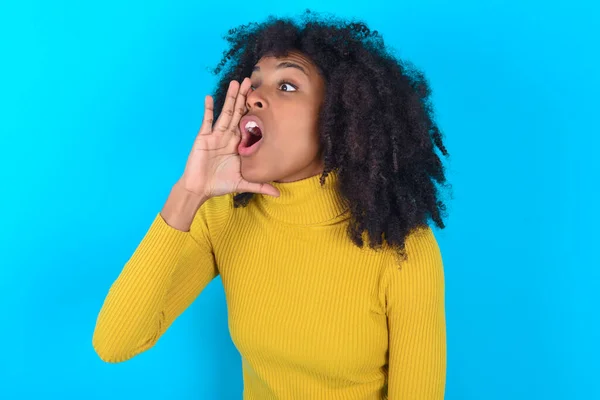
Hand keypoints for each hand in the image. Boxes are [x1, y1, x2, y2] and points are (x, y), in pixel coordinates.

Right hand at [178, 78, 279, 198]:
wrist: (199, 189)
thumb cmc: (220, 184)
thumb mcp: (244, 183)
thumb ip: (261, 186)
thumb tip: (279, 195)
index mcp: (237, 144)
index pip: (248, 123)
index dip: (254, 110)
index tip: (262, 97)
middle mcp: (227, 136)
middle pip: (238, 112)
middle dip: (244, 97)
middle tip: (250, 80)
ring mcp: (215, 135)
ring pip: (225, 112)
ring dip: (231, 97)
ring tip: (236, 82)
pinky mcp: (203, 137)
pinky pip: (207, 121)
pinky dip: (208, 109)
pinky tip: (210, 97)